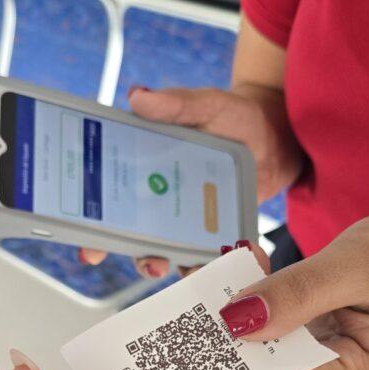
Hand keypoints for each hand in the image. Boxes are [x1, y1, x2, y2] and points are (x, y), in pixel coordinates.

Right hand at [80, 84, 302, 277]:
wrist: (276, 137)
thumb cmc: (237, 116)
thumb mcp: (207, 105)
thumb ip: (176, 104)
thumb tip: (139, 97)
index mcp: (145, 170)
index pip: (110, 202)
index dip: (95, 229)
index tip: (91, 248)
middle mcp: (161, 201)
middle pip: (137, 239)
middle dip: (139, 258)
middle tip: (151, 264)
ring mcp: (188, 222)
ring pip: (172, 256)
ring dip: (179, 270)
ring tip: (195, 272)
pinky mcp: (216, 234)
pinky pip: (208, 259)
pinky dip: (215, 269)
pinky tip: (226, 269)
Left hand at [219, 213, 368, 369]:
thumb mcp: (352, 264)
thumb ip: (295, 293)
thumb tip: (236, 321)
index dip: (233, 347)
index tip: (196, 312)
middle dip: (234, 326)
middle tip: (210, 277)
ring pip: (264, 358)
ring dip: (242, 316)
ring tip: (235, 270)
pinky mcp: (318, 369)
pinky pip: (274, 347)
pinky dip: (259, 315)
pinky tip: (251, 282)